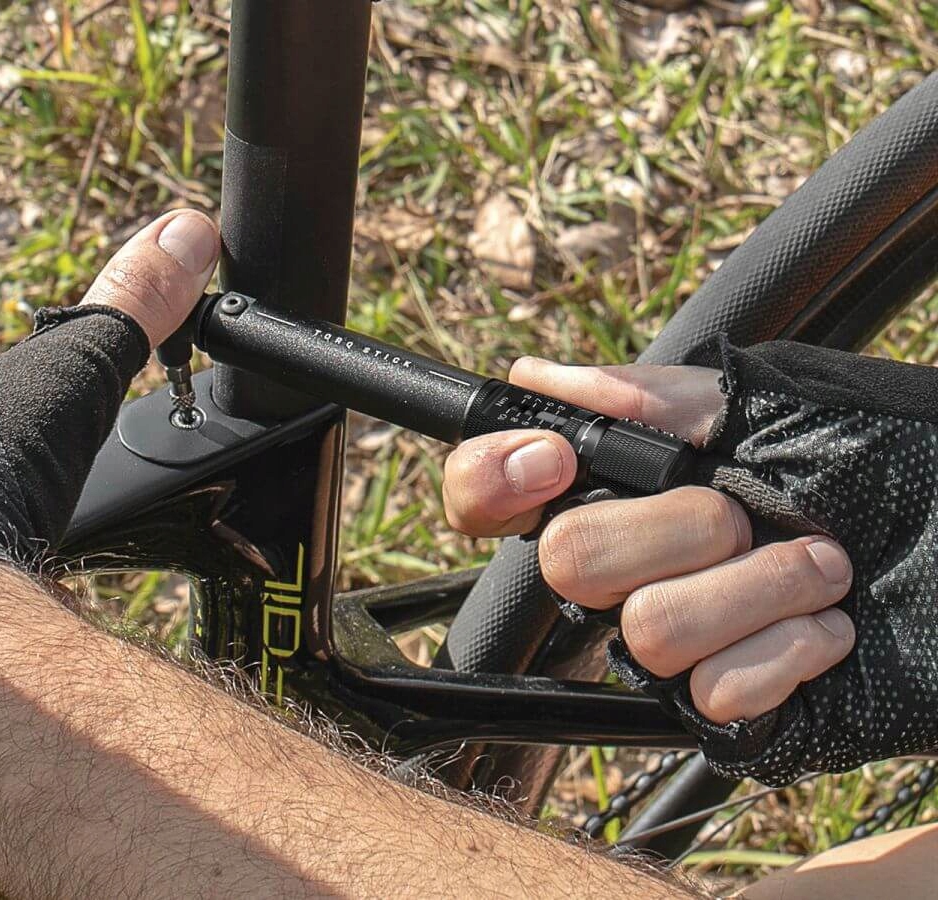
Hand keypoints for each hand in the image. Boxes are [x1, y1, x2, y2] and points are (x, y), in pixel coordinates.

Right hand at [442, 357, 854, 724]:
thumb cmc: (896, 459)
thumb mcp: (777, 404)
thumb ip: (657, 397)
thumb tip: (539, 378)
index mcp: (628, 486)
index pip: (492, 493)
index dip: (491, 479)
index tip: (559, 460)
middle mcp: (635, 565)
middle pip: (566, 563)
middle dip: (677, 530)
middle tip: (749, 512)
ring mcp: (678, 639)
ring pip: (643, 635)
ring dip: (755, 590)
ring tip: (823, 569)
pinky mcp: (730, 709)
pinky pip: (711, 697)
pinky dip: (786, 653)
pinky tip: (832, 630)